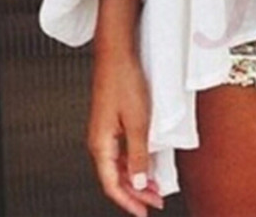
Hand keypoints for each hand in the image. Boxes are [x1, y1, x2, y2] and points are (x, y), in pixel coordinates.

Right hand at [86, 52, 164, 215]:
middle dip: (135, 193)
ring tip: (154, 186)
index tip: (144, 212)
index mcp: (100, 144)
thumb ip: (137, 154)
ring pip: (119, 164)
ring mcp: (105, 130)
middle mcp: (99, 140)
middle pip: (115, 177)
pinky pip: (121, 150)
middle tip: (156, 201)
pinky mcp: (112, 121)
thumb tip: (137, 183)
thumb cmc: (124, 81)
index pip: (112, 185)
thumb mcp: (137, 121)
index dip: (129, 201)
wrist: (117, 53)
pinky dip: (134, 160)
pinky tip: (147, 161)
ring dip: (136, 177)